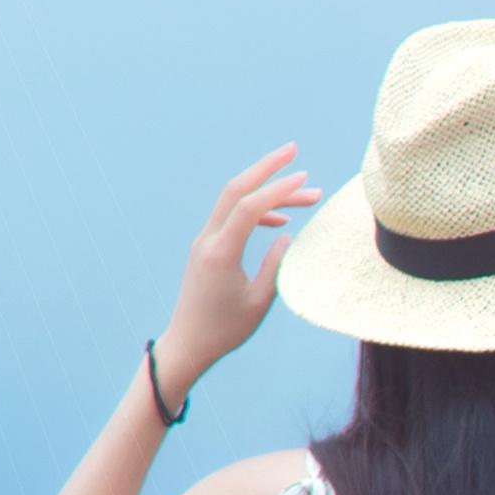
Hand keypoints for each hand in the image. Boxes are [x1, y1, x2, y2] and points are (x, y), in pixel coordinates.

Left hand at [162, 147, 317, 388]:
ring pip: (235, 202)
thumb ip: (276, 265)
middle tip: (294, 151)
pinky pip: (232, 218)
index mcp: (221, 252)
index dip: (279, 190)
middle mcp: (209, 240)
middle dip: (266, 168)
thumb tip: (287, 236)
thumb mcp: (260, 301)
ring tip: (306, 196)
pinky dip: (257, 211)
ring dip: (268, 193)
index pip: (250, 208)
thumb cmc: (225, 329)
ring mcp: (205, 242)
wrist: (188, 343)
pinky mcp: (208, 248)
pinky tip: (281, 220)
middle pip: (236, 190)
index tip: (306, 179)